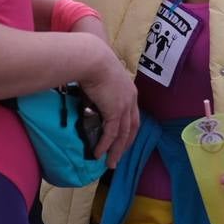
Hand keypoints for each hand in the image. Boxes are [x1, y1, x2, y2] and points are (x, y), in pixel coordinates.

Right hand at [75, 35, 139, 168]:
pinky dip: (105, 145)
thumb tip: (90, 104)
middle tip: (118, 157)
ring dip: (116, 151)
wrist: (93, 59)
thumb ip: (99, 95)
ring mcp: (124, 106)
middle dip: (125, 144)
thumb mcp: (100, 82)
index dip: (129, 130)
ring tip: (110, 164)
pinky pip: (111, 133)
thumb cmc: (93, 65)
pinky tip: (99, 154)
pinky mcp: (114, 111)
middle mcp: (131, 100)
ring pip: (123, 135)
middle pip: (132, 128)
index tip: (123, 141)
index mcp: (130, 92)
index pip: (133, 116)